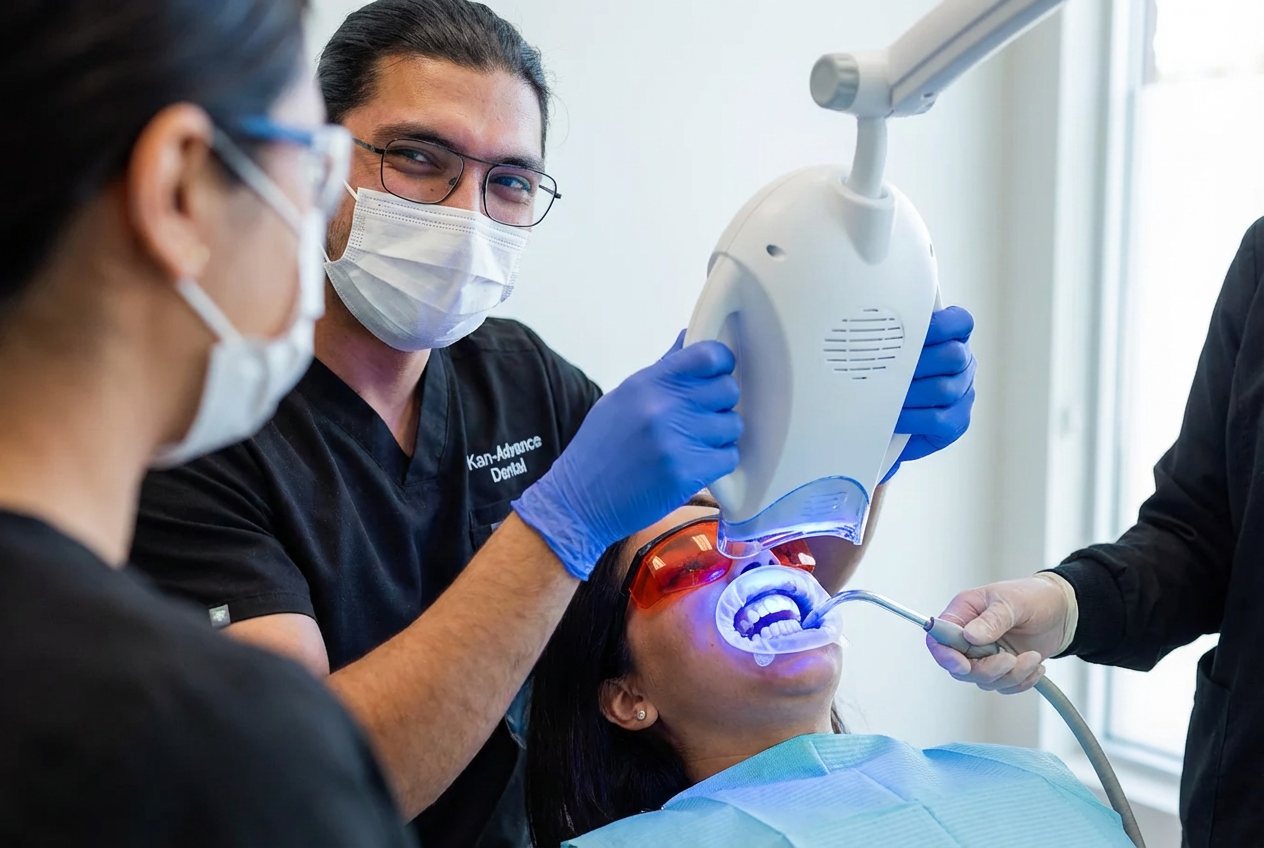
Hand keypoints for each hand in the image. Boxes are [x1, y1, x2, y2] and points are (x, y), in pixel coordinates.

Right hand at [513, 334, 741, 578]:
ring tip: (696, 444)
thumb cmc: (600, 447)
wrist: (580, 500)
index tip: (717, 374)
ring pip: (732, 425)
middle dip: (721, 403)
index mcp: (648, 383)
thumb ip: (662, 370)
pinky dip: (718, 462)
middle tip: (703, 416)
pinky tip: (696, 464)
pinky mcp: (688, 473)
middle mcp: (664, 407)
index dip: (721, 363)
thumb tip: (688, 336)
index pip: (708, 355)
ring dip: (721, 435)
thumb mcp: (623, 397)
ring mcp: (678, 441)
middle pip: (727, 390)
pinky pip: (728, 457)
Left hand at [883, 306, 976, 482]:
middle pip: (952, 356)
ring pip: (943, 389)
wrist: (889, 420)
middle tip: (885, 366)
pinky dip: (912, 419)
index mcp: (953, 339)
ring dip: (909, 393)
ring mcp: (963, 394)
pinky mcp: (957, 422)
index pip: (960, 323)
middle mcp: (963, 364)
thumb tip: (870, 327)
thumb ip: (893, 336)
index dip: (940, 325)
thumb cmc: (888, 374)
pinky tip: (893, 418)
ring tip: (882, 394)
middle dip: (916, 362)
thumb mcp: (892, 349)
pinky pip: (938, 420)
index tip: (911, 327)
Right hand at [925, 576, 1072, 693]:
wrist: (1062, 611)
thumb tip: (970, 636)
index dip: (945, 656)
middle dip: (987, 669)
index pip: (938, 639)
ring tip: (1032, 657)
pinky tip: (1035, 664)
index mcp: (963, 613)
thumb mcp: (1013, 601)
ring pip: (983, 680)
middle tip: (1010, 659)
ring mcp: (985, 655)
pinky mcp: (1002, 668)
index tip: (963, 665)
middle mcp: (969, 637)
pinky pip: (1003, 686)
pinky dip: (1022, 681)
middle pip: (960, 668)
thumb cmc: (1034, 596)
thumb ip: (992, 620)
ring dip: (1011, 675)